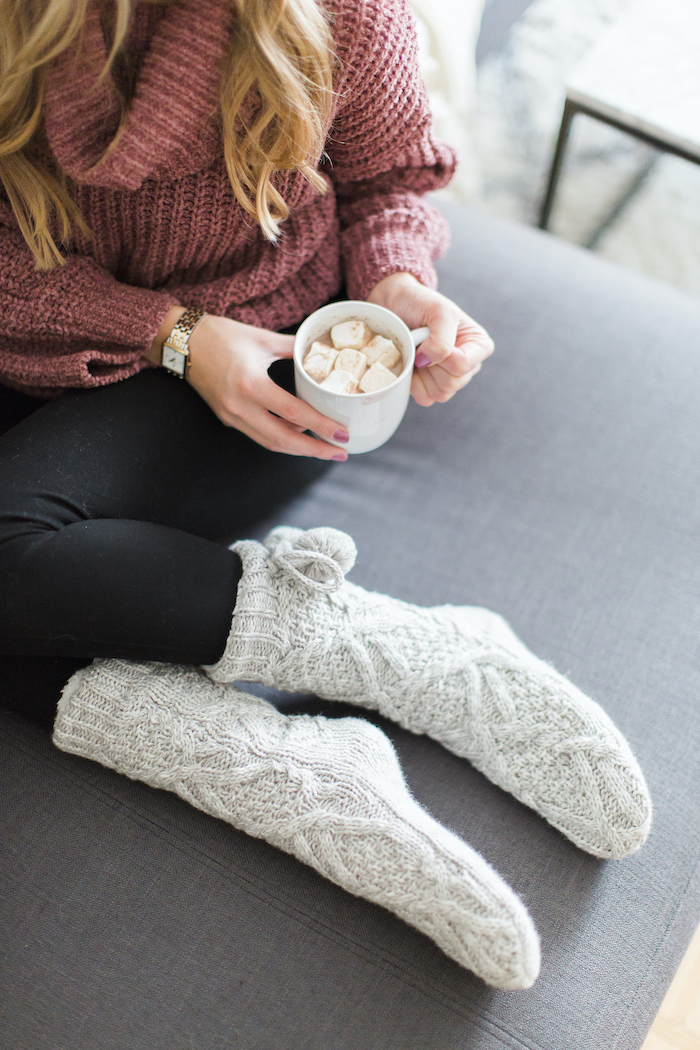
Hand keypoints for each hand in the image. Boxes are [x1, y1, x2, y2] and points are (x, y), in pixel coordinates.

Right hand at [150, 311, 348, 459]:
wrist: (182, 341)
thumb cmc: (221, 335)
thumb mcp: (263, 338)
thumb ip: (294, 348)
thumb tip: (321, 351)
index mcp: (252, 384)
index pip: (294, 413)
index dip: (322, 426)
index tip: (343, 433)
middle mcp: (240, 406)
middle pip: (284, 440)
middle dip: (315, 450)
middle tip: (341, 453)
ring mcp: (232, 416)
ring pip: (271, 442)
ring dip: (299, 449)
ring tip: (325, 449)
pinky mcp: (227, 418)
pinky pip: (259, 435)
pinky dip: (281, 439)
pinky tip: (300, 436)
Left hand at [367, 272, 493, 406]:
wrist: (395, 306)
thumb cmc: (420, 304)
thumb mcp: (438, 312)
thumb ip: (441, 338)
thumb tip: (426, 362)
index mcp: (478, 345)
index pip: (462, 365)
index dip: (441, 355)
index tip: (429, 336)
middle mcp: (469, 365)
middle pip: (451, 383)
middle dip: (431, 364)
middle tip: (422, 344)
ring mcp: (450, 379)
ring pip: (440, 394)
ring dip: (422, 374)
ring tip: (418, 352)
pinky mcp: (431, 388)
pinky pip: (425, 398)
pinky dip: (414, 384)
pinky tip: (412, 366)